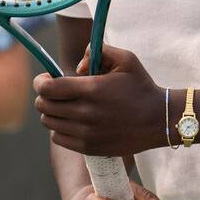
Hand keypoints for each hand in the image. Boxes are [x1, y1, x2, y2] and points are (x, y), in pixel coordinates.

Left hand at [33, 43, 163, 156]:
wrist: (159, 120)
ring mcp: (87, 133)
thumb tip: (77, 67)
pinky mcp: (90, 148)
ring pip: (49, 123)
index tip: (45, 78)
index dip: (40, 82)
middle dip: (44, 96)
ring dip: (51, 112)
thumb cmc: (140, 87)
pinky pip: (58, 138)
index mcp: (92, 89)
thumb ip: (98, 52)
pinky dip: (59, 129)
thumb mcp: (126, 59)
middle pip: (44, 106)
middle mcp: (87, 113)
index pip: (48, 88)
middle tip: (54, 92)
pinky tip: (71, 122)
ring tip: (64, 106)